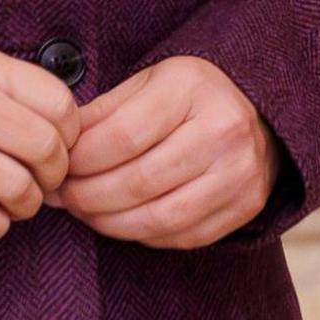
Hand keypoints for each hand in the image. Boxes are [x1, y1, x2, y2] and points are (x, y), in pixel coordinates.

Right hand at [0, 37, 81, 239]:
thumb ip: (3, 82)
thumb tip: (58, 121)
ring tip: (15, 201)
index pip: (59, 102)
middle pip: (47, 149)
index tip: (59, 145)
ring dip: (26, 205)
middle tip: (44, 181)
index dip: (70, 132)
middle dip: (55, 174)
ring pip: (18, 188)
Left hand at [53, 55, 281, 248]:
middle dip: (87, 196)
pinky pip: (182, 236)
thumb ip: (103, 113)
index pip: (122, 137)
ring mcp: (239, 172)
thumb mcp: (147, 84)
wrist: (260, 111)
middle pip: (137, 181)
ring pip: (159, 217)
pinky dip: (143, 235)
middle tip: (64, 198)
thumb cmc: (189, 96)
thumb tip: (59, 150)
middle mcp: (223, 129)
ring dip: (110, 223)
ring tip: (86, 213)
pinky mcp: (246, 205)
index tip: (60, 168)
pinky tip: (124, 221)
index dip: (81, 161)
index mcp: (192, 88)